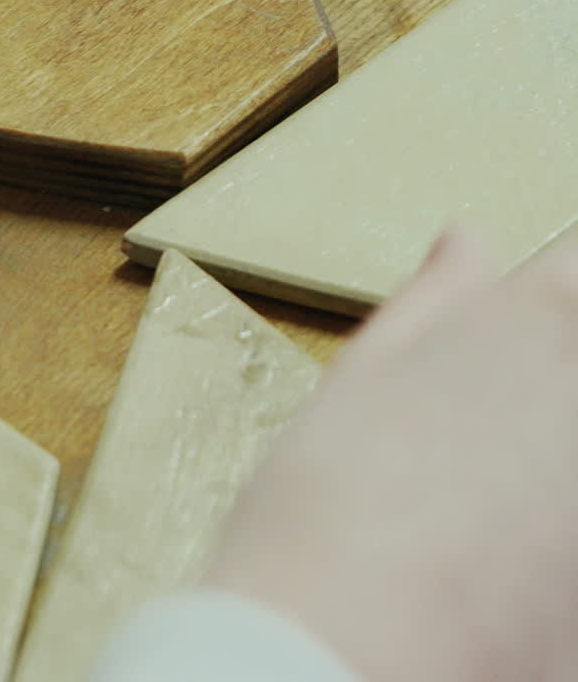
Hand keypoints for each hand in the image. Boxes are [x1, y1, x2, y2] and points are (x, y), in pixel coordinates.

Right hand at [205, 226, 577, 680]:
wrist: (333, 649)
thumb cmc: (328, 508)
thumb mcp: (360, 376)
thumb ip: (435, 300)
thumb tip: (469, 241)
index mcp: (535, 327)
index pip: (577, 274)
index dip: (549, 304)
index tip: (523, 332)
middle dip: (546, 386)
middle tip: (485, 437)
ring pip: (576, 451)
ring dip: (547, 465)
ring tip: (487, 508)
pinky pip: (577, 541)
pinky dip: (552, 546)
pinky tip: (500, 566)